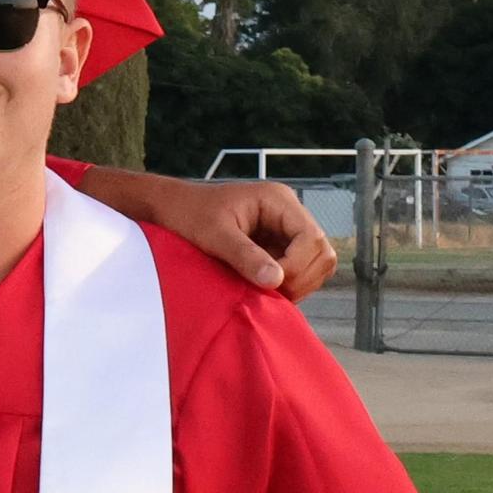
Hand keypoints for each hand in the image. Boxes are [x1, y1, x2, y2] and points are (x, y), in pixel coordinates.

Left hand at [88, 170, 337, 303]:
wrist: (170, 210)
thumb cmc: (188, 215)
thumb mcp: (214, 235)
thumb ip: (245, 256)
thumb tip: (276, 280)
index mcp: (279, 201)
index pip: (313, 238)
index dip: (296, 266)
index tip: (268, 282)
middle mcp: (289, 214)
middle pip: (322, 253)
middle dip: (300, 277)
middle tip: (267, 291)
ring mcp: (285, 231)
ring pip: (314, 265)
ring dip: (295, 283)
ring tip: (263, 290)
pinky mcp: (276, 247)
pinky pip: (296, 271)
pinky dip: (285, 284)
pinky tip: (260, 288)